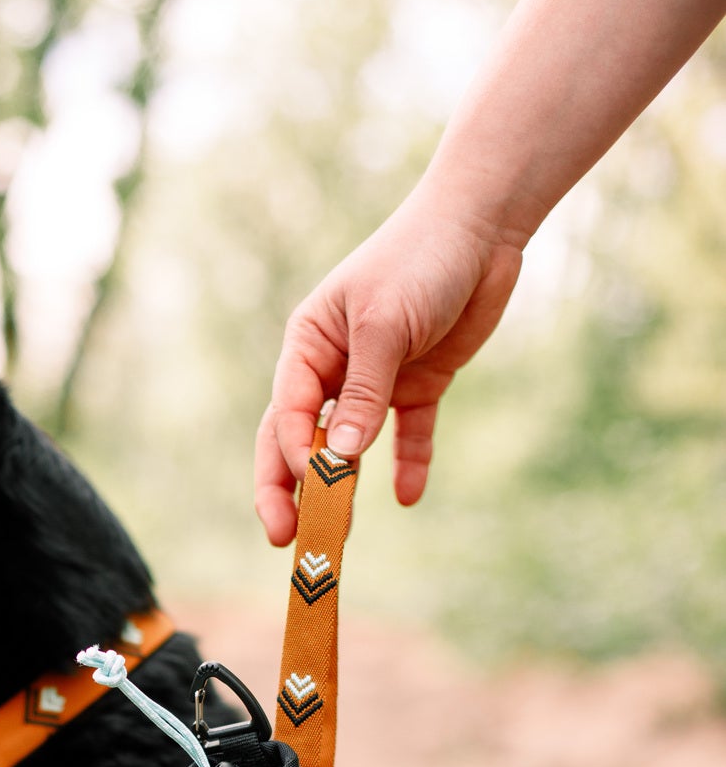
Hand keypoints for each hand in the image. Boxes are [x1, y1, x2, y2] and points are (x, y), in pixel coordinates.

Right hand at [254, 187, 524, 544]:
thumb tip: (340, 458)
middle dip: (290, 489)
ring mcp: (376, 379)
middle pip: (301, 439)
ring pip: (349, 447)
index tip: (311, 485)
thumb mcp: (386, 325)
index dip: (294, 454)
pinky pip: (408, 435)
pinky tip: (409, 497)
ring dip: (342, 488)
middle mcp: (334, 367)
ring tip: (338, 534)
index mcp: (309, 345)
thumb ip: (364, 392)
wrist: (481, 228)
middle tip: (285, 538)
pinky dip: (408, 464)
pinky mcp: (419, 385)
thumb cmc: (420, 260)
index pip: (289, 412)